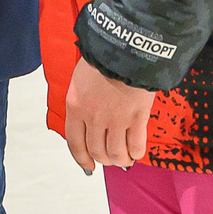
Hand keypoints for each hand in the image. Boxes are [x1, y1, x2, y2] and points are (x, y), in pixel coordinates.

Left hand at [64, 56, 155, 172]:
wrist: (126, 46)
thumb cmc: (104, 57)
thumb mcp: (81, 78)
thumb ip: (82, 101)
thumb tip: (88, 120)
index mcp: (75, 106)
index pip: (75, 143)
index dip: (82, 159)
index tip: (88, 167)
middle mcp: (93, 117)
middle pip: (96, 151)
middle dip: (104, 159)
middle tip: (110, 158)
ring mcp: (115, 119)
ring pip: (115, 153)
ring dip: (120, 159)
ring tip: (125, 158)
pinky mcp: (136, 117)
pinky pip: (136, 145)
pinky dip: (136, 152)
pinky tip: (137, 152)